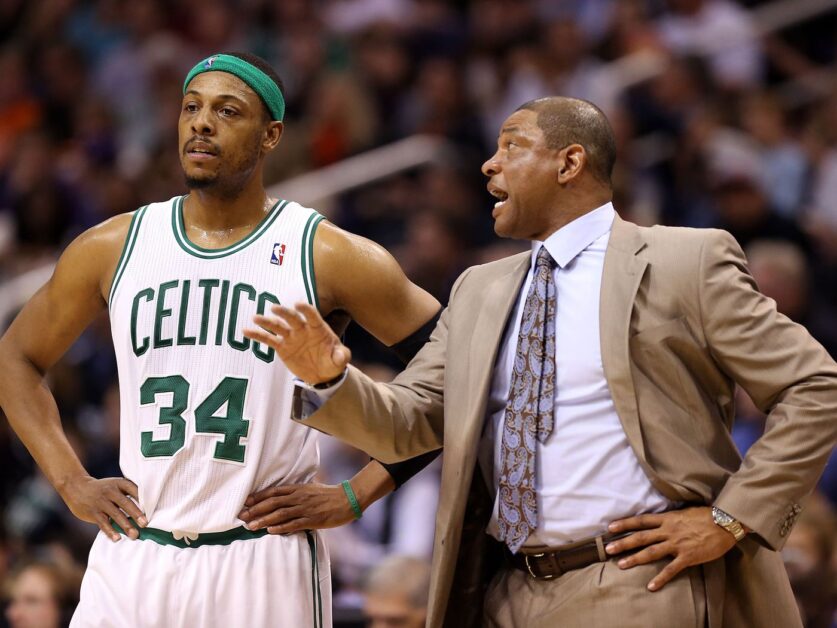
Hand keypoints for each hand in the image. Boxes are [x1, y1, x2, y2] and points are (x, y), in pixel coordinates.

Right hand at [60, 475, 145, 541]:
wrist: (77, 487)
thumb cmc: (103, 489)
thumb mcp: (115, 485)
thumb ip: (128, 493)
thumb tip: (146, 508)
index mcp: (119, 483)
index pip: (134, 490)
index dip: (143, 499)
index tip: (152, 509)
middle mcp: (110, 491)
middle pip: (125, 503)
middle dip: (136, 514)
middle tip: (145, 524)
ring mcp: (101, 502)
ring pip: (115, 514)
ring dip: (125, 526)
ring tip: (134, 535)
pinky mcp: (93, 512)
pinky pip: (103, 523)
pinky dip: (110, 531)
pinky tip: (117, 538)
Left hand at [238, 483, 356, 533]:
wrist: (347, 499)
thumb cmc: (329, 494)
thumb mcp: (311, 488)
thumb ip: (298, 491)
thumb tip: (285, 494)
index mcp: (298, 489)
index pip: (274, 492)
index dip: (258, 497)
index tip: (245, 503)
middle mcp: (298, 497)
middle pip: (272, 503)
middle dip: (255, 510)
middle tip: (241, 517)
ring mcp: (305, 508)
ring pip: (280, 514)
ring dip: (264, 520)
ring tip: (251, 526)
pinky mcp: (312, 519)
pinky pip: (293, 524)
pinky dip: (281, 527)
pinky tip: (270, 530)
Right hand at [243, 303, 350, 384]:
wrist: (322, 373)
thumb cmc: (333, 361)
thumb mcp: (340, 360)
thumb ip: (341, 356)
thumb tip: (342, 356)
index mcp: (318, 328)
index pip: (312, 316)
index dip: (306, 310)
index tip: (299, 304)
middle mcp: (303, 329)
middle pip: (292, 318)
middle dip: (284, 313)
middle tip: (274, 308)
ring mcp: (291, 337)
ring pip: (278, 326)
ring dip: (267, 322)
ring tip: (256, 318)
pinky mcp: (281, 346)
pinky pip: (268, 339)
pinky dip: (257, 335)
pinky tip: (246, 331)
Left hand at [605, 507, 736, 590]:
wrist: (725, 523)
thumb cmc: (706, 516)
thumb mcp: (684, 512)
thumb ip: (670, 518)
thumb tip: (659, 520)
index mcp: (667, 518)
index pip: (641, 520)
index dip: (625, 524)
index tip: (610, 527)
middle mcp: (668, 531)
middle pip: (641, 537)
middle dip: (623, 543)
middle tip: (608, 549)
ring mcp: (677, 544)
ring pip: (651, 552)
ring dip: (635, 559)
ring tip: (621, 565)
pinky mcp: (688, 557)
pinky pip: (671, 570)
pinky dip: (661, 579)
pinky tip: (651, 586)